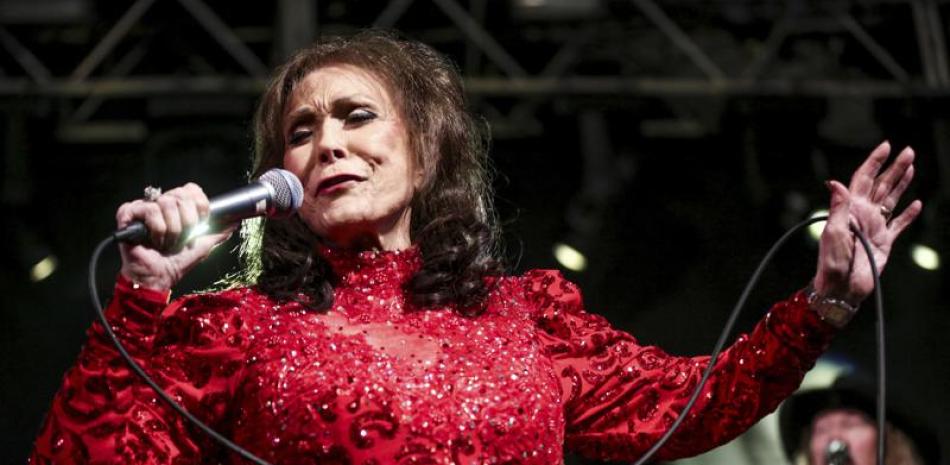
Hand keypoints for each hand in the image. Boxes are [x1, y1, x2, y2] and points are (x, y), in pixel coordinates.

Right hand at [116, 183, 234, 289]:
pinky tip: (153, 242)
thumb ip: (218, 232)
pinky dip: (157, 230)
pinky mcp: (128, 213)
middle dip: (187, 222)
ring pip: (166, 204)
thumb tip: (235, 221)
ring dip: (172, 231)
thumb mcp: (202, 246)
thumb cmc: (176, 262)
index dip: (200, 205)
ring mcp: (143, 206)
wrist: (158, 277)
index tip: (200, 223)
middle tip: (182, 238)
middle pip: (181, 195)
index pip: (191, 189)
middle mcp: (160, 203)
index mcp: (177, 207)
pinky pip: (149, 210)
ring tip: (167, 243)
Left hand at [813, 141, 922, 303]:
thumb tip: (833, 181)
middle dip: (893, 167)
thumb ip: (838, 207)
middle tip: (908, 151)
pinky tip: (916, 204)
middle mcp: (863, 215)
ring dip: (901, 183)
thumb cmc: (831, 262)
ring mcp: (874, 227)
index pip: (863, 179)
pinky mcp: (884, 242)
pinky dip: (908, 215)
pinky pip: (899, 225)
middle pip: (881, 185)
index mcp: (850, 210)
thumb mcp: (833, 232)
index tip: (886, 146)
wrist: (840, 288)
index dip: (874, 162)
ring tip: (911, 167)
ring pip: (891, 200)